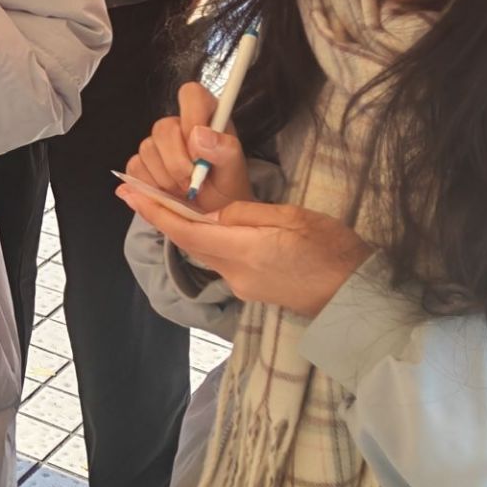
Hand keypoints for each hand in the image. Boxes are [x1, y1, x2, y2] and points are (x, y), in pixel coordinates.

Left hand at [117, 194, 373, 316]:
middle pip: (190, 240)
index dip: (154, 211)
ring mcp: (243, 285)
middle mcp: (235, 273)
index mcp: (244, 251)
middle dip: (160, 215)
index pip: (186, 230)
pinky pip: (221, 258)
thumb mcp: (293, 218)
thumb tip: (213, 211)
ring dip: (183, 226)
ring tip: (163, 201)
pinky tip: (206, 224)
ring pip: (205, 249)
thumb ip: (246, 214)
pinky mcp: (252, 288)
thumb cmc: (334, 251)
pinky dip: (206, 238)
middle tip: (134, 190)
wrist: (357, 296)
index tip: (128, 191)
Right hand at [127, 81, 253, 215]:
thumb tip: (199, 135)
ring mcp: (158, 144)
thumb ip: (225, 149)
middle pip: (163, 128)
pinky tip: (168, 193)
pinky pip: (135, 167)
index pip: (191, 94)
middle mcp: (179, 126)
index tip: (198, 150)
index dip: (191, 118)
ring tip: (184, 190)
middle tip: (193, 181)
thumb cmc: (227, 188)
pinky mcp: (142, 163)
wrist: (213, 213)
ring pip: (147, 149)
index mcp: (206, 116)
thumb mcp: (235, 171)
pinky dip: (150, 185)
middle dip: (177, 162)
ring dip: (166, 178)